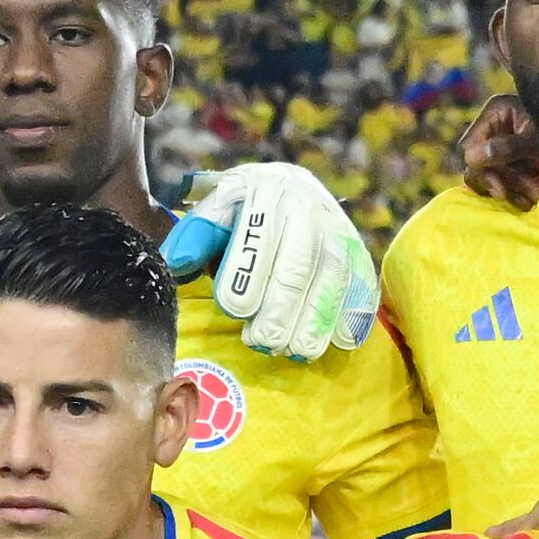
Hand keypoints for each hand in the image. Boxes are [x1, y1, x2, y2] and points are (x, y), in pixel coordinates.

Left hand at [167, 160, 380, 359]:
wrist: (290, 188)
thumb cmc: (243, 212)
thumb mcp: (215, 212)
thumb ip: (195, 236)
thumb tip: (177, 263)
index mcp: (268, 193)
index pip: (259, 239)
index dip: (247, 277)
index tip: (234, 310)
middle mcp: (310, 209)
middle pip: (298, 268)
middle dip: (279, 311)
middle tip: (260, 342)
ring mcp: (340, 233)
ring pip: (331, 283)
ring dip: (313, 323)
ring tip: (291, 351)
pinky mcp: (360, 255)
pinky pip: (360, 290)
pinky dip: (347, 319)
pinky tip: (332, 341)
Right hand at [453, 93, 538, 209]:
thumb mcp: (537, 141)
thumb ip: (507, 148)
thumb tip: (470, 159)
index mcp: (496, 111)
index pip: (469, 146)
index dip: (480, 169)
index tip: (499, 190)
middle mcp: (494, 127)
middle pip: (475, 165)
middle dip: (503, 182)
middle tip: (530, 194)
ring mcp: (501, 145)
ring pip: (487, 178)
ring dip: (511, 190)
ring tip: (537, 195)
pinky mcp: (510, 162)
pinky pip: (499, 185)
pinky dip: (516, 194)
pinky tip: (535, 197)